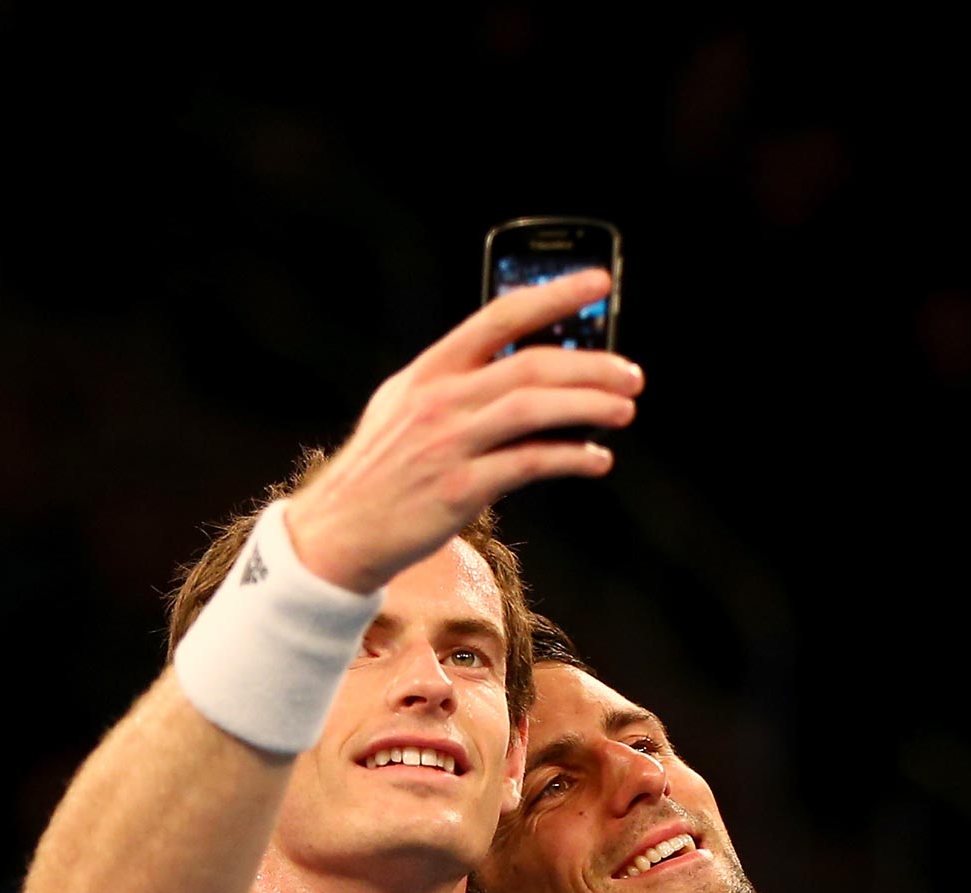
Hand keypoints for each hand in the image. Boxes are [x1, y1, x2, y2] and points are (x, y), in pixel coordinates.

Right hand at [285, 270, 643, 590]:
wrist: (340, 531)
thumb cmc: (383, 469)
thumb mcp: (405, 406)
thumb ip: (456, 381)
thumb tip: (523, 365)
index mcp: (430, 370)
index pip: (499, 317)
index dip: (554, 296)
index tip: (599, 283)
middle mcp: (439, 400)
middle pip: (529, 365)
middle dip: (591, 365)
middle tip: (630, 375)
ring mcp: (449, 444)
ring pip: (534, 409)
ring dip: (589, 407)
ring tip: (624, 410)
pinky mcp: (459, 489)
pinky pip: (529, 464)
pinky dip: (570, 458)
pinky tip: (596, 459)